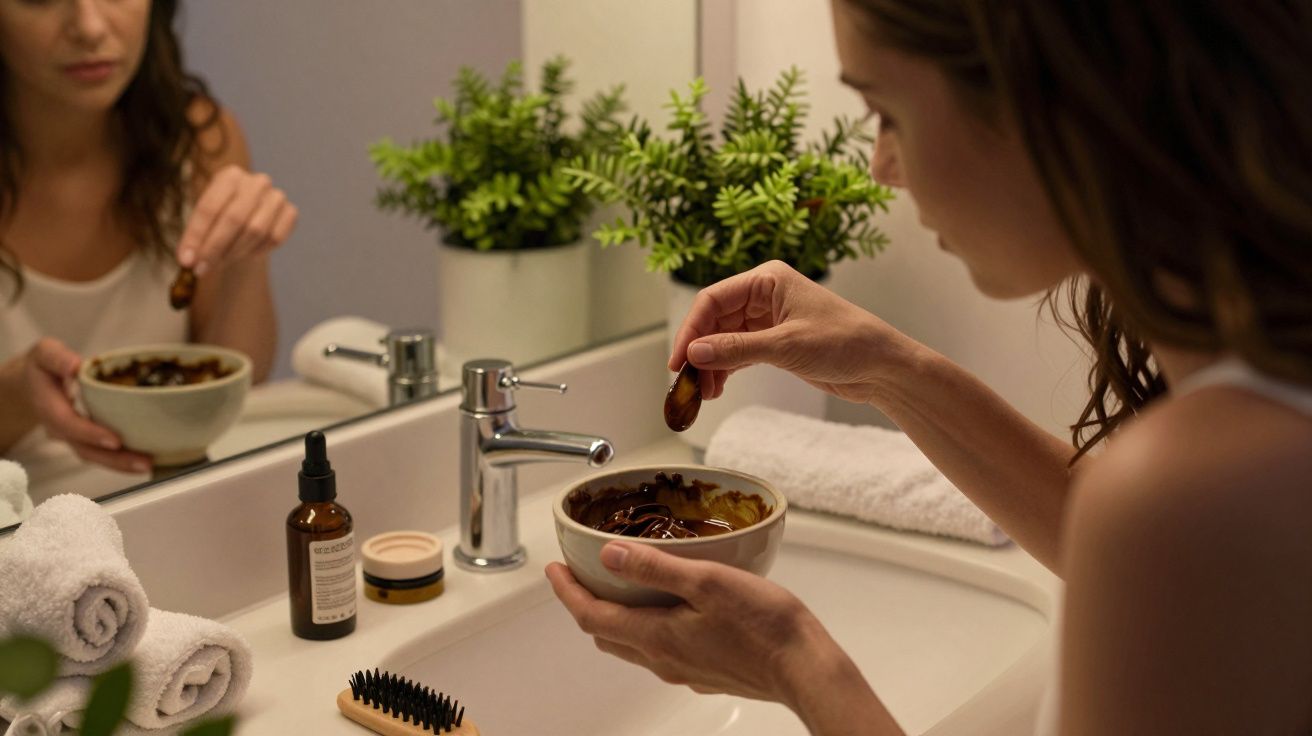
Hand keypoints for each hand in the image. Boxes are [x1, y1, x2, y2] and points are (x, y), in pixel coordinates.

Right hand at [23, 339, 150, 472]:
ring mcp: (70, 436)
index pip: (68, 424)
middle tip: (145, 463)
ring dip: (120, 463)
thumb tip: (75, 366)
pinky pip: (100, 453)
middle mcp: (58, 427)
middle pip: (84, 449)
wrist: (31, 383)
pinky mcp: (82, 439)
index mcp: (48, 405)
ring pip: (93, 456)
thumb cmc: (44, 366)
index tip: (115, 441)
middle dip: (114, 459)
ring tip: (149, 465)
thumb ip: (57, 358)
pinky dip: (120, 459)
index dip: (90, 433)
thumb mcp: (45, 353)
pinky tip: (144, 459)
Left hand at [175, 165, 297, 276]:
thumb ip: (194, 238)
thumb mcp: (203, 222)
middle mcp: (256, 181)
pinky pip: (274, 238)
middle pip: (234, 219)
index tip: (186, 261)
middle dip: (215, 248)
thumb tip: (187, 260)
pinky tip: (245, 254)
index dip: (196, 236)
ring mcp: (277, 196)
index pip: (210, 207)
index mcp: (230, 175)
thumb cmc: (220, 219)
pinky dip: (258, 251)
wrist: (249, 219)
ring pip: (256, 231)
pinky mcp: (291, 212)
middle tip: (202, 269)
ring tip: (221, 263)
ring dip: (235, 252)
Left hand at [546, 540, 836, 704]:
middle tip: (578, 576)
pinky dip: (649, 626)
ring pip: (633, 644)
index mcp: (656, 636)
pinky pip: (663, 649)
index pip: (591, 617)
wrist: (806, 669)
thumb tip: (608, 557)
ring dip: (617, 617)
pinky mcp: (707, 672)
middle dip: (586, 604)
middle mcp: (664, 660)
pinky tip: (669, 607)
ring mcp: (685, 670)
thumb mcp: (707, 582)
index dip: (566, 593)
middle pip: (607, 635)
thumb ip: (654, 569)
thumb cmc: (765, 625)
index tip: (554, 570)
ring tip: (619, 585)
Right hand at [669, 260, 911, 403]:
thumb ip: (737, 349)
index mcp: (767, 279)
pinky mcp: (776, 342)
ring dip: (711, 364)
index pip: (713, 299)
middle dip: (700, 351)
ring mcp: (769, 319)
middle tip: (688, 383)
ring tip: (704, 393)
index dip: (691, 329)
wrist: (881, 366)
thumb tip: (695, 352)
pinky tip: (718, 388)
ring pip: (724, 339)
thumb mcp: (786, 346)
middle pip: (715, 320)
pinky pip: (739, 352)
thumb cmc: (845, 343)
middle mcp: (765, 295)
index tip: (679, 360)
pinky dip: (726, 369)